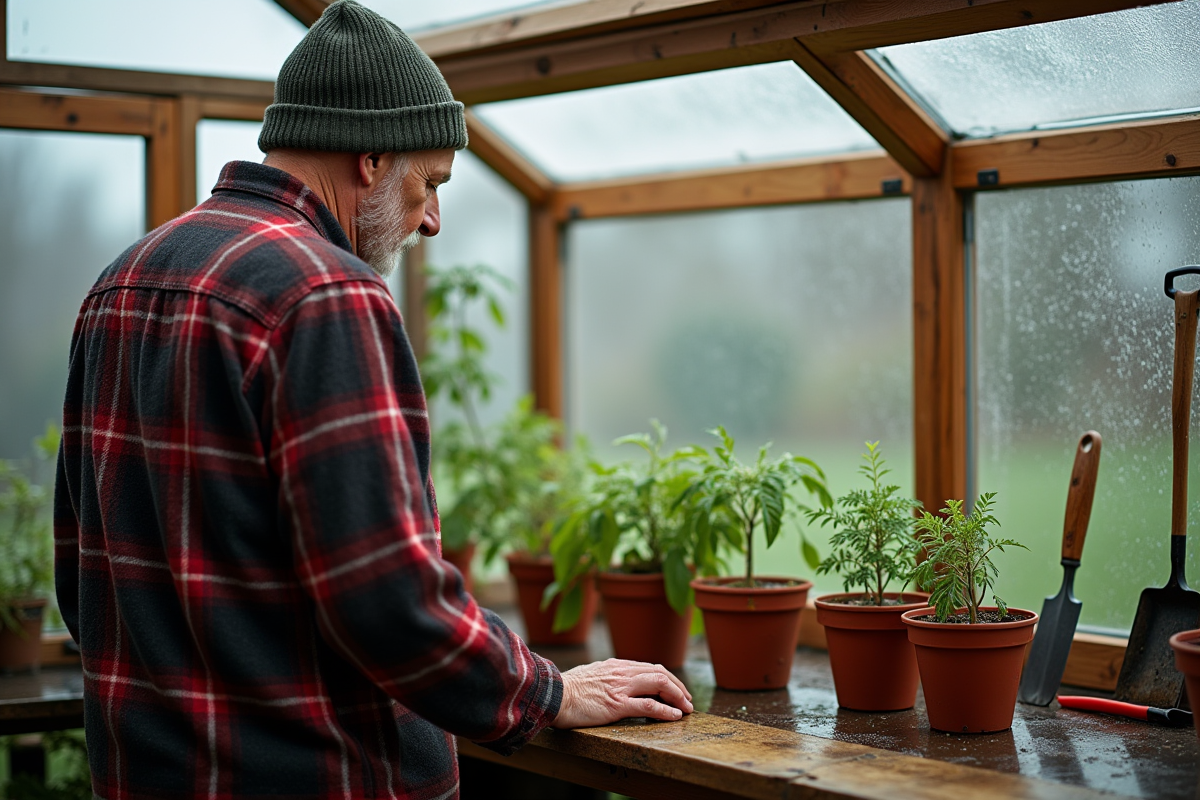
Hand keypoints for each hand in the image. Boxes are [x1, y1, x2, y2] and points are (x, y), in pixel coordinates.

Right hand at [551, 658, 693, 728]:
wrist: (552, 694)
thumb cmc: (567, 689)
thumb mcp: (591, 674)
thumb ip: (606, 675)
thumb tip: (614, 681)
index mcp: (616, 665)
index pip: (650, 667)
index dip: (668, 678)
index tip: (676, 690)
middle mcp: (622, 672)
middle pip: (660, 673)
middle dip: (678, 686)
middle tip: (688, 700)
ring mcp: (620, 687)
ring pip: (659, 685)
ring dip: (677, 697)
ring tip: (686, 709)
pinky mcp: (617, 704)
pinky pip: (648, 706)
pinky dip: (665, 710)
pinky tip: (674, 716)